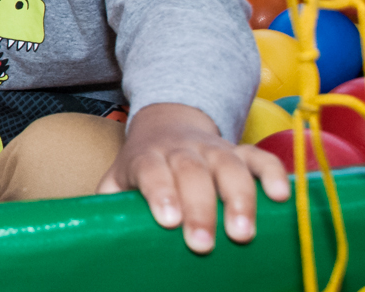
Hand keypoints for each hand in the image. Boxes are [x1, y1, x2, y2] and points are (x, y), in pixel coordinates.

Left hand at [96, 103, 289, 253]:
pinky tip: (281, 197)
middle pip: (191, 172)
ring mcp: (214, 148)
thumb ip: (106, 201)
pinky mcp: (241, 151)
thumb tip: (85, 229)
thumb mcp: (118, 178)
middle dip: (199, 208)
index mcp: (148, 156)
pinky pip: (261, 157)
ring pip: (229, 166)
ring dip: (239, 198)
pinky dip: (273, 174)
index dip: (161, 192)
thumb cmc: (142, 164)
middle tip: (202, 243)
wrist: (166, 122)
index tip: (168, 220)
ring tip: (243, 233)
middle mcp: (182, 150)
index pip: (152, 170)